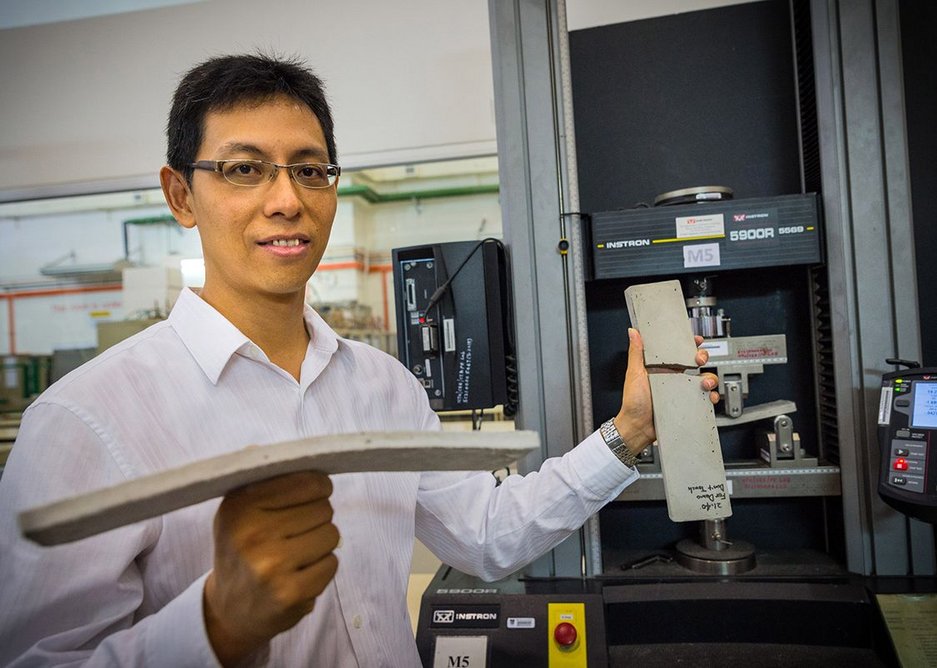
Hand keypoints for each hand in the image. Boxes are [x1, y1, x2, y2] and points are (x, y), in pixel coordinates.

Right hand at [204, 471, 338, 666]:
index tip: (313, 495)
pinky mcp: (290, 593)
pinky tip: (299, 574)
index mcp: (239, 506)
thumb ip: (262, 476)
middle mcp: (252, 534)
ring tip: (296, 553)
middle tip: (294, 533)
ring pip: (332, 534)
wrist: (230, 609)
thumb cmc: (243, 549)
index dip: (319, 487)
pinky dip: (322, 567)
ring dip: (321, 543)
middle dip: (317, 518)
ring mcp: (271, 566)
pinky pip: (332, 563)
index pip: (308, 482)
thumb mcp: (238, 509)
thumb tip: (282, 450)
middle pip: (324, 508)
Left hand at [613, 329, 719, 453]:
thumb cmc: (633, 403)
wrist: (638, 427)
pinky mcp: (687, 404)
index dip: (689, 344)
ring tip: (704, 383)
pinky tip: (708, 397)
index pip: (678, 351)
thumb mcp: (634, 373)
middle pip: (695, 363)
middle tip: (698, 360)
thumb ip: (636, 352)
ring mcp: (682, 391)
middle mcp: (674, 378)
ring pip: (704, 379)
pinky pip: (704, 399)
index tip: (695, 339)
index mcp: (662, 368)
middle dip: (702, 357)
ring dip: (710, 378)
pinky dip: (711, 397)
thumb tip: (633, 333)